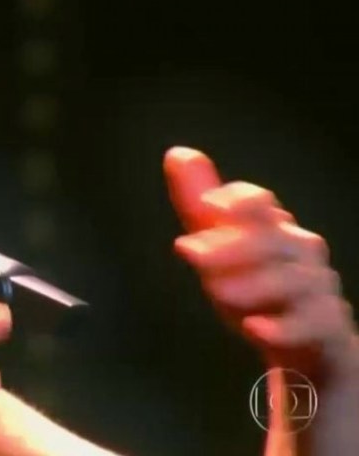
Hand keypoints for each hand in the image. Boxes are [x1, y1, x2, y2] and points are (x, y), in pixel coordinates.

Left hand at [163, 146, 358, 383]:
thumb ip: (198, 206)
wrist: (311, 351)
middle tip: (189, 252)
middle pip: (271, 240)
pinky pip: (313, 324)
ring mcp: (318, 290)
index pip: (258, 202)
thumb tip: (177, 153)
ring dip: (252, 284)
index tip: (206, 206)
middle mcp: (300, 252)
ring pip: (291, 280)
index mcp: (272, 228)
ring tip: (216, 292)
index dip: (235, 200)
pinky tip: (255, 328)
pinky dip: (283, 327)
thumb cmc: (259, 292)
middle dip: (230, 246)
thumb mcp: (222, 248)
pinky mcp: (328, 328)